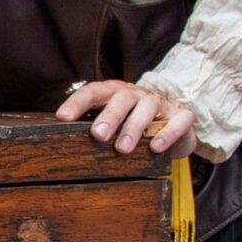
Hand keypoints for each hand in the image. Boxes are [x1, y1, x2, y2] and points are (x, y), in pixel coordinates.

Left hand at [57, 79, 196, 159]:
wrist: (174, 124)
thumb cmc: (132, 125)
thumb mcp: (111, 124)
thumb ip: (92, 127)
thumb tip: (60, 143)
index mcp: (113, 94)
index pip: (93, 92)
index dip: (77, 103)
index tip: (62, 117)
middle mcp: (135, 94)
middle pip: (121, 98)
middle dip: (109, 116)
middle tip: (97, 135)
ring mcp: (160, 103)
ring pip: (147, 107)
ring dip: (134, 127)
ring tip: (122, 149)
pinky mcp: (181, 116)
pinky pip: (177, 121)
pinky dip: (167, 133)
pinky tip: (155, 147)